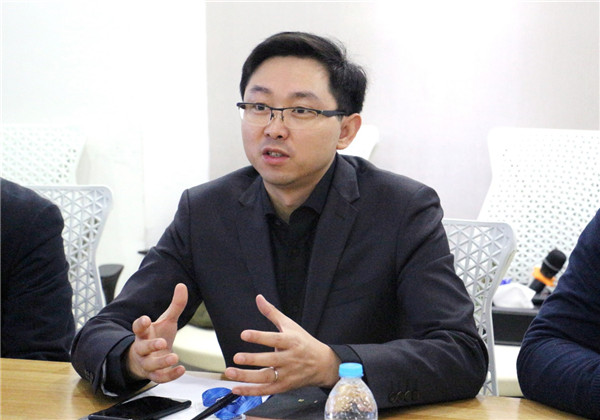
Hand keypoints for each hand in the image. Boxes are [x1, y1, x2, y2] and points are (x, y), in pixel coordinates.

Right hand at [126, 283, 187, 383]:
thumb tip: (182, 285)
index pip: (138, 327)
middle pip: (142, 348)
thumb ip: (175, 305)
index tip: (146, 319)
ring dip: (161, 362)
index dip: (141, 323)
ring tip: (174, 357)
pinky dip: (170, 375)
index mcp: (144, 333)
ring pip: (150, 364)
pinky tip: (181, 369)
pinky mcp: (154, 375)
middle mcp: (142, 348)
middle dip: (151, 345)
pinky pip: (159, 378)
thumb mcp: (166, 320)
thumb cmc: (156, 336)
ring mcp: (147, 363)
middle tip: (162, 343)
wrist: (147, 359)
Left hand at [224, 294, 340, 395]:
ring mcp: (287, 374)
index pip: (274, 339)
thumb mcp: (290, 325)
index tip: (244, 334)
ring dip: (247, 377)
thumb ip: (272, 312)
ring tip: (231, 372)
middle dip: (253, 359)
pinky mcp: (284, 386)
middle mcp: (289, 358)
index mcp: (291, 341)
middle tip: (237, 357)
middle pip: (270, 360)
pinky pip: (266, 390)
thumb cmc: (304, 343)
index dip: (259, 337)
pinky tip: (236, 388)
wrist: (323, 364)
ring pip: (266, 377)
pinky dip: (251, 391)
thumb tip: (259, 298)